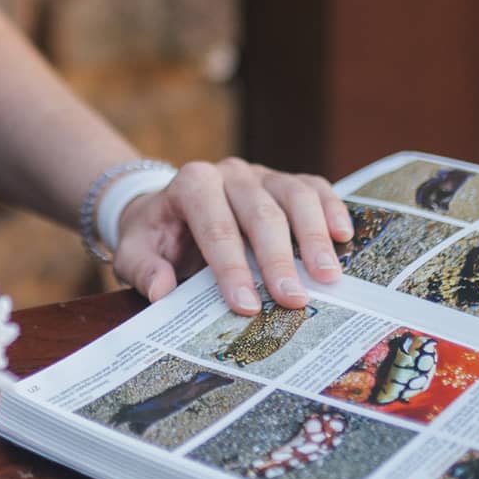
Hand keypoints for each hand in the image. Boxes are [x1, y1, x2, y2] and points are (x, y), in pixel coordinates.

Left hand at [111, 157, 353, 313]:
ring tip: (327, 277)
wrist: (169, 210)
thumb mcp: (135, 253)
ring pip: (293, 194)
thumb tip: (162, 290)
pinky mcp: (286, 182)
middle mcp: (228, 173)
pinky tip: (343, 236)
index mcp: (191, 184)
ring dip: (311, 236)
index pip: (213, 224)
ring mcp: (261, 174)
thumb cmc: (157, 237)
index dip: (230, 266)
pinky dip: (331, 208)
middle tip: (293, 300)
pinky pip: (315, 187)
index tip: (246, 305)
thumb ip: (143, 269)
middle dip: (276, 258)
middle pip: (258, 211)